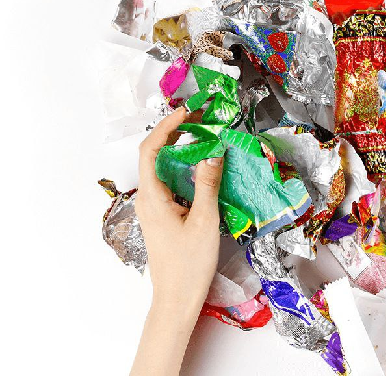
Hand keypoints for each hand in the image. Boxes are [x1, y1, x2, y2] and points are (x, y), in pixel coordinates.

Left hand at [135, 107, 223, 316]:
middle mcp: (147, 198)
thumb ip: (208, 184)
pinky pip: (170, 182)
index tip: (187, 112)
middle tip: (200, 118)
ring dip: (180, 148)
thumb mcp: (204, 221)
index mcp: (152, 197)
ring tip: (202, 134)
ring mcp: (153, 207)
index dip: (166, 126)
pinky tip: (201, 166)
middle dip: (174, 132)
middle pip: (154, 154)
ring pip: (162, 168)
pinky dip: (184, 167)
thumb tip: (213, 152)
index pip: (150, 149)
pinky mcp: (162, 215)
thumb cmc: (189, 263)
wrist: (176, 298)